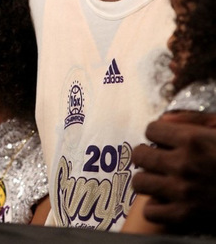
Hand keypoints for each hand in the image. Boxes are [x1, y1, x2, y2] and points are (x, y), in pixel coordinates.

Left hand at [132, 111, 215, 233]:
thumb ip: (193, 121)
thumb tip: (164, 118)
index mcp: (192, 140)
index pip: (151, 130)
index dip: (158, 135)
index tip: (165, 141)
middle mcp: (183, 164)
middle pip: (140, 155)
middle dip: (147, 155)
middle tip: (158, 160)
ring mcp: (183, 191)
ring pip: (140, 182)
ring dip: (148, 180)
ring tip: (159, 180)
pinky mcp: (186, 214)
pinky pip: (151, 212)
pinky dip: (156, 208)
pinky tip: (166, 201)